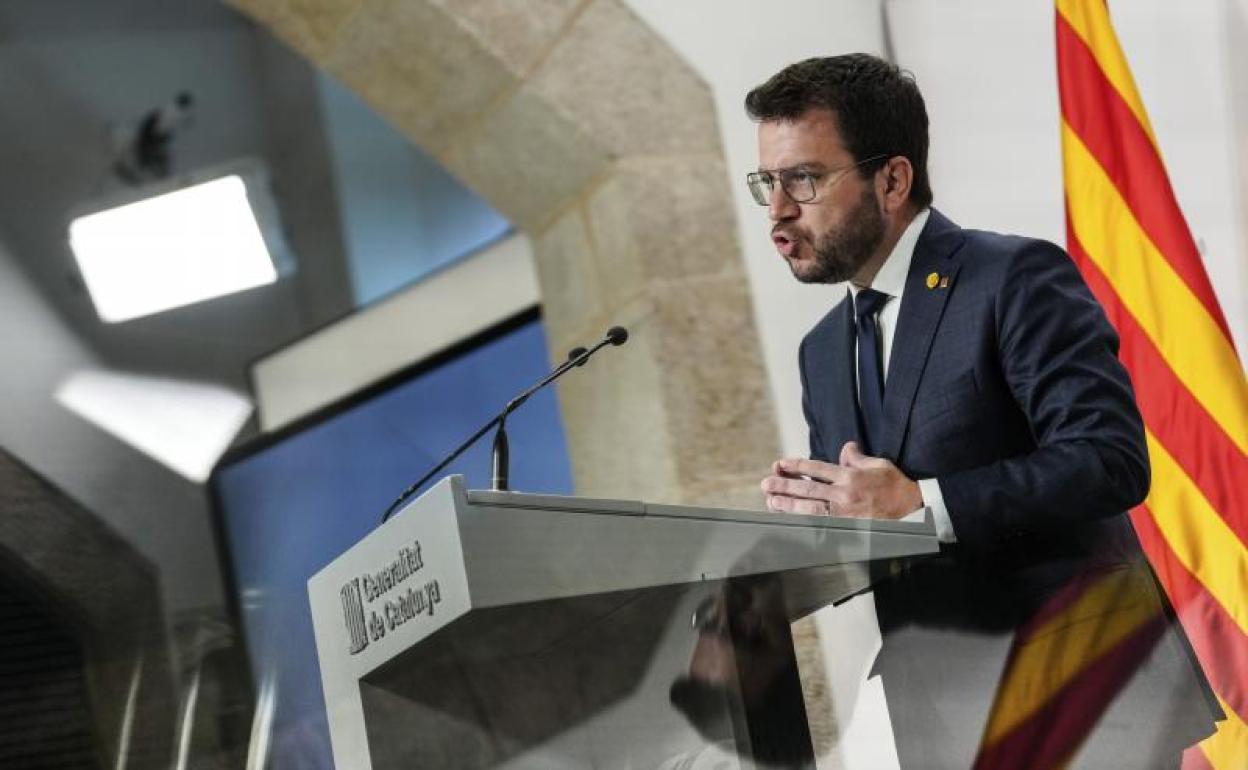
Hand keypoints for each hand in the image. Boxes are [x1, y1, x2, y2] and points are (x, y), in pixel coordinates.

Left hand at [760, 441, 923, 517]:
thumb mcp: (879, 464)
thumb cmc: (896, 486)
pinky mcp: (849, 527)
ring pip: (811, 509)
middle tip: (766, 484)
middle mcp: (845, 494)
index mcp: (851, 476)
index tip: (781, 464)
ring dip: (790, 505)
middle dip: (785, 486)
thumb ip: (858, 457)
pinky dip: (806, 522)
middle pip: (809, 489)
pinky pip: (823, 525)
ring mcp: (846, 513)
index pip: (818, 469)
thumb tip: (846, 447)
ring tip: (772, 502)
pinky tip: (792, 521)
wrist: (915, 510)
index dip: (797, 467)